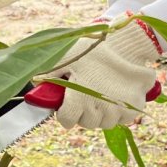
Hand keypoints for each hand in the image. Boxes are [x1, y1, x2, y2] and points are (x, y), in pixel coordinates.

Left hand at [45, 19, 163, 128]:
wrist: (127, 44)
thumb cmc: (93, 49)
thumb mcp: (65, 57)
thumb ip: (48, 73)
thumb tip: (33, 85)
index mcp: (79, 98)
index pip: (66, 121)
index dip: (65, 112)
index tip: (68, 103)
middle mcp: (98, 108)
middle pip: (86, 123)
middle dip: (82, 112)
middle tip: (85, 94)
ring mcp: (118, 110)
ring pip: (104, 123)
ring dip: (101, 112)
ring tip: (101, 93)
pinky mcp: (134, 108)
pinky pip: (122, 119)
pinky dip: (119, 111)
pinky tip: (115, 95)